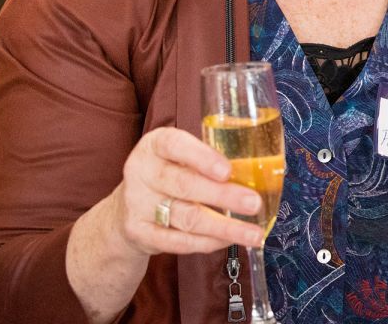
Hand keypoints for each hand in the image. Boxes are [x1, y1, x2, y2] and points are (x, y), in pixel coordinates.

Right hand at [109, 126, 265, 257]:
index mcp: (154, 145)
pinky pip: (178, 242)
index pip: (175, 145)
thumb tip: (261, 169)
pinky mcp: (139, 233)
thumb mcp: (181, 157)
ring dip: (224, 227)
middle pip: (185, 185)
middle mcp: (141, 172)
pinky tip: (229, 240)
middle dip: (223, 196)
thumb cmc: (169, 174)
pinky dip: (208, 243)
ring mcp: (137, 204)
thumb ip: (211, 158)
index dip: (202, 157)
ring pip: (186, 217)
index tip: (227, 171)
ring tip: (252, 233)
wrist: (127, 208)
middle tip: (254, 203)